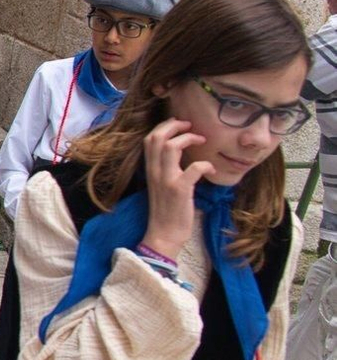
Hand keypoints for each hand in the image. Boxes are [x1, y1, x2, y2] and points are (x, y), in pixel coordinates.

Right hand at [139, 118, 212, 258]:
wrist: (164, 234)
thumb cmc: (165, 211)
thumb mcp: (160, 185)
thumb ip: (164, 169)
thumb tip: (177, 154)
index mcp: (149, 170)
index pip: (149, 139)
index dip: (164, 126)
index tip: (179, 125)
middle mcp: (155, 172)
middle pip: (157, 137)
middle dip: (174, 126)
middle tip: (190, 125)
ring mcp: (166, 180)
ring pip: (171, 147)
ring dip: (188, 138)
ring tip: (201, 140)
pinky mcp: (180, 190)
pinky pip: (194, 168)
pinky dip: (205, 164)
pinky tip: (210, 168)